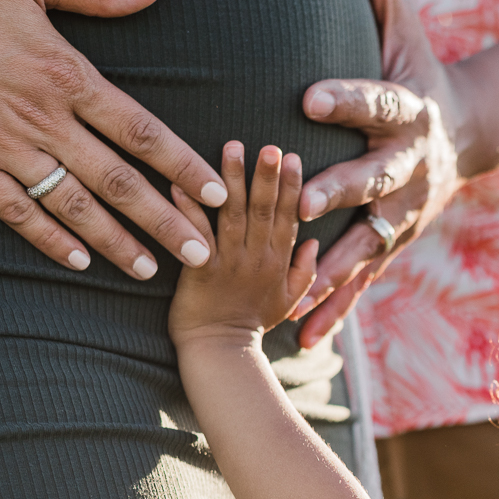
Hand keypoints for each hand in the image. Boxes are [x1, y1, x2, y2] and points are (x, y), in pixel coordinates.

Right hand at [0, 0, 227, 278]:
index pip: (141, 132)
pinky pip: (14, 212)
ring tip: (149, 270)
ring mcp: (3, 147)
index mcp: (65, 75)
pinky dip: (48, 239)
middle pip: (118, 181)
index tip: (217, 193)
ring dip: (114, 241)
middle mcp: (42, 119)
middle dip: (165, 220)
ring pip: (73, 206)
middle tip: (202, 253)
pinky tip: (77, 261)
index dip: (184, 166)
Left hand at [169, 143, 317, 346]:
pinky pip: (197, 234)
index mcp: (279, 262)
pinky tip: (181, 181)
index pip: (289, 218)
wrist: (220, 352)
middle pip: (265, 211)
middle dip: (268, 176)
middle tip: (271, 146)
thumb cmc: (251, 323)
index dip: (293, 187)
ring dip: (233, 180)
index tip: (294, 157)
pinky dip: (189, 208)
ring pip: (234, 216)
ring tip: (233, 147)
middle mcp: (257, 259)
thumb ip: (305, 270)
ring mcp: (229, 264)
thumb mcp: (289, 301)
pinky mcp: (200, 270)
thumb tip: (317, 241)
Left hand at [290, 0, 467, 343]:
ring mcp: (403, 214)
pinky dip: (334, 311)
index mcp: (408, 115)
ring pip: (367, 244)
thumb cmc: (420, 74)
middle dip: (340, 193)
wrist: (470, 135)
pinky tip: (303, 339)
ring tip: (298, 291)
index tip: (307, 95)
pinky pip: (362, 283)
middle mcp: (409, 169)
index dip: (346, 98)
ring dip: (334, 269)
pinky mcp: (393, 246)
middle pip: (374, 182)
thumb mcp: (405, 31)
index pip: (375, 103)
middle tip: (305, 202)